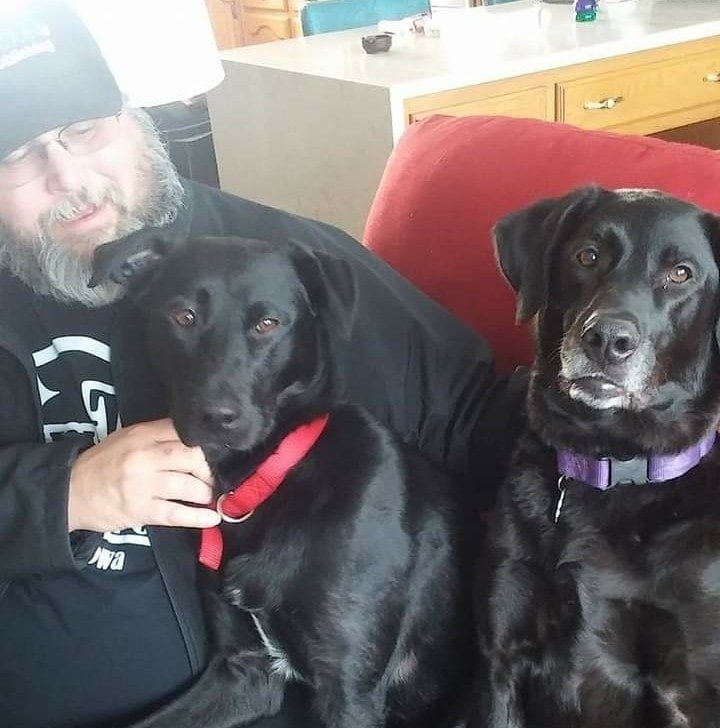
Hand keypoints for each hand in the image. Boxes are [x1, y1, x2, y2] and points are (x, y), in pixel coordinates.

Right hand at [68, 418, 220, 531]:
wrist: (69, 491)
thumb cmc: (103, 463)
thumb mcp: (127, 438)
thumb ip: (158, 435)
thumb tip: (195, 441)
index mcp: (142, 435)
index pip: (184, 432)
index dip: (205, 443)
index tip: (216, 452)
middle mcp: (144, 457)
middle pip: (192, 457)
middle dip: (209, 469)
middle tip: (214, 476)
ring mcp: (142, 484)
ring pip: (188, 486)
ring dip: (205, 493)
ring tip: (210, 496)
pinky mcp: (140, 509)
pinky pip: (176, 513)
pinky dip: (198, 517)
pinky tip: (212, 518)